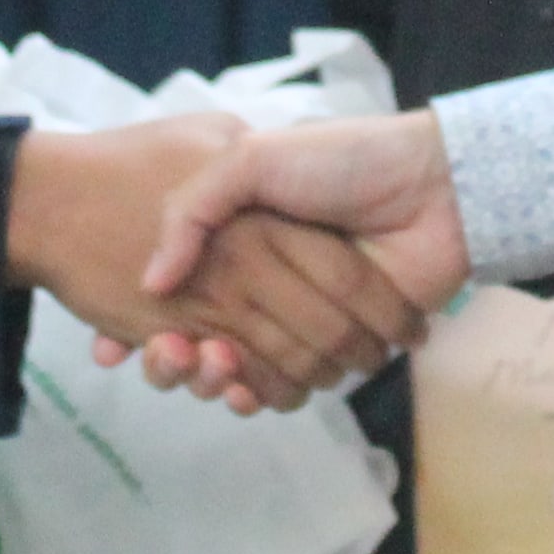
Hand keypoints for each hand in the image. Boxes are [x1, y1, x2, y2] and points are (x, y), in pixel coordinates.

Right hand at [4, 115, 420, 411]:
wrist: (432, 187)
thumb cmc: (341, 161)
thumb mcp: (250, 157)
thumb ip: (194, 209)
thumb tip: (152, 283)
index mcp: (242, 239)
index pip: (180, 291)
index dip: (147, 317)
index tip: (120, 337)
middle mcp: (266, 282)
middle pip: (201, 338)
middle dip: (173, 357)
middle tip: (162, 353)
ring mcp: (302, 318)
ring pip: (239, 370)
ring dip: (209, 379)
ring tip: (199, 364)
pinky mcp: (339, 349)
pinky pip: (288, 387)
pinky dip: (257, 396)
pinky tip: (235, 389)